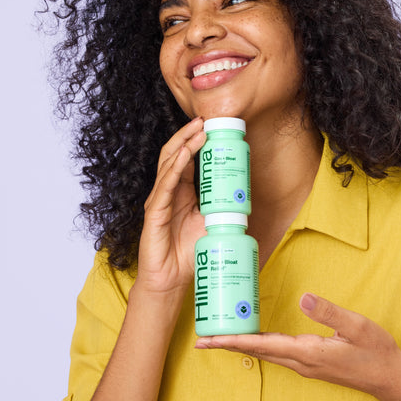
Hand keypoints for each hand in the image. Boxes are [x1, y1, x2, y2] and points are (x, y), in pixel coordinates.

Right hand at [136, 117, 206, 295]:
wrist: (172, 280)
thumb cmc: (189, 253)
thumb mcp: (210, 223)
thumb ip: (221, 206)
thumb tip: (245, 194)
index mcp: (181, 191)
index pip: (187, 159)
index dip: (197, 141)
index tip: (212, 126)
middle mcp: (168, 191)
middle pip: (174, 154)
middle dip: (189, 135)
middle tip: (205, 120)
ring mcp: (160, 199)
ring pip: (169, 164)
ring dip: (183, 144)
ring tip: (197, 130)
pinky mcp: (155, 212)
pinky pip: (165, 185)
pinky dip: (174, 168)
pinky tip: (183, 156)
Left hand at [194, 293, 400, 400]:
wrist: (390, 379)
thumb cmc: (376, 352)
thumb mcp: (357, 326)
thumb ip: (329, 312)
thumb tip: (303, 297)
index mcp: (308, 352)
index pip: (262, 345)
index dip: (234, 341)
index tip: (209, 340)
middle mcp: (301, 362)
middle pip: (257, 351)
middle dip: (229, 344)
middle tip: (203, 338)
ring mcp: (305, 365)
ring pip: (266, 353)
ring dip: (243, 345)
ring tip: (222, 336)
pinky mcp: (311, 363)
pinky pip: (277, 353)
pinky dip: (260, 345)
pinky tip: (256, 338)